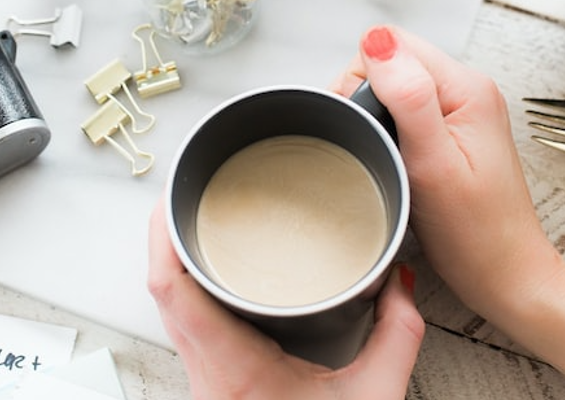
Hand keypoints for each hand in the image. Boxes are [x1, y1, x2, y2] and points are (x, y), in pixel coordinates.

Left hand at [146, 201, 424, 399]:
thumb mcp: (374, 398)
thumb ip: (397, 334)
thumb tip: (402, 280)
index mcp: (231, 369)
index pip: (170, 290)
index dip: (162, 238)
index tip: (173, 198)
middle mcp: (206, 373)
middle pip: (161, 287)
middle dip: (167, 231)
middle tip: (187, 186)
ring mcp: (205, 380)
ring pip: (169, 305)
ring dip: (175, 256)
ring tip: (196, 211)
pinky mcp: (215, 383)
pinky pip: (186, 321)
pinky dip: (191, 282)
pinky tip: (211, 262)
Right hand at [332, 25, 564, 332]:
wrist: (506, 277)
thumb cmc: (476, 234)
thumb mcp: (433, 164)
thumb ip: (408, 97)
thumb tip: (378, 42)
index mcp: (466, 87)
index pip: (391, 44)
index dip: (361, 79)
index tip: (364, 126)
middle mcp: (468, 90)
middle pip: (391, 62)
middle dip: (366, 100)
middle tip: (376, 150)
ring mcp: (462, 111)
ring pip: (394, 88)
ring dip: (377, 119)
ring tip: (388, 160)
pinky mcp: (454, 133)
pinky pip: (405, 112)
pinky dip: (390, 134)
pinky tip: (396, 163)